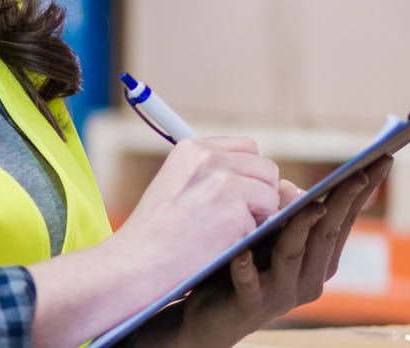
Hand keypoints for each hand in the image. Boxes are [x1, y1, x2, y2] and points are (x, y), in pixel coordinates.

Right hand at [113, 137, 283, 287]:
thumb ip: (211, 173)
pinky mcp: (235, 212)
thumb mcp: (175, 185)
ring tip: (227, 231)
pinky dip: (252, 236)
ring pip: (272, 194)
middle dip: (260, 194)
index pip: (247, 148)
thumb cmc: (155, 232)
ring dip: (260, 215)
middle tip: (234, 218)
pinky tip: (224, 243)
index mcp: (191, 148)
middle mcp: (208, 158)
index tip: (234, 194)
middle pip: (266, 168)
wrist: (137, 262)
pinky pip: (269, 221)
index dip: (248, 174)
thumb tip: (261, 177)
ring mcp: (223, 183)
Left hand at [172, 157, 391, 347]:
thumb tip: (294, 187)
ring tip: (310, 204)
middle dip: (343, 201)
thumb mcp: (269, 236)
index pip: (344, 220)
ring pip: (293, 255)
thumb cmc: (245, 267)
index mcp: (320, 259)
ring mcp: (282, 293)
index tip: (383, 159)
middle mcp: (309, 278)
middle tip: (357, 172)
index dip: (362, 191)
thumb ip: (285, 214)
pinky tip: (242, 253)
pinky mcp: (251, 304)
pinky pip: (250, 283)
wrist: (215, 316)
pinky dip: (247, 268)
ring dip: (302, 228)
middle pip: (326, 234)